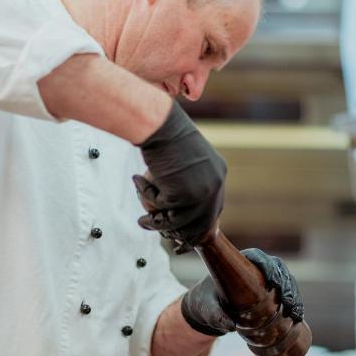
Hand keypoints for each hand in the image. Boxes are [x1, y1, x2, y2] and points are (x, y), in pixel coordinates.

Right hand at [134, 101, 225, 245]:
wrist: (158, 123)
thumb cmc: (166, 134)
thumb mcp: (185, 160)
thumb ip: (188, 182)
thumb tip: (178, 212)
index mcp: (218, 174)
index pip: (211, 210)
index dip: (194, 225)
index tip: (179, 233)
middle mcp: (214, 185)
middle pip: (198, 222)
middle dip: (176, 232)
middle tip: (159, 230)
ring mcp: (200, 191)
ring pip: (177, 221)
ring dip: (156, 222)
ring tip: (142, 220)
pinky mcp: (182, 194)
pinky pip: (160, 207)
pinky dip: (146, 196)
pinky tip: (137, 180)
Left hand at [181, 249, 303, 336]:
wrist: (208, 311)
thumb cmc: (206, 303)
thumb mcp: (208, 309)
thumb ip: (216, 315)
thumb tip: (230, 326)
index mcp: (239, 262)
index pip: (258, 257)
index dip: (268, 266)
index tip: (273, 280)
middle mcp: (255, 268)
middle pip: (277, 270)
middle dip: (286, 285)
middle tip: (287, 303)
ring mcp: (266, 281)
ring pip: (286, 283)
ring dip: (294, 296)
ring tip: (296, 313)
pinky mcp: (272, 294)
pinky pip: (287, 295)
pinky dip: (294, 304)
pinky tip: (299, 316)